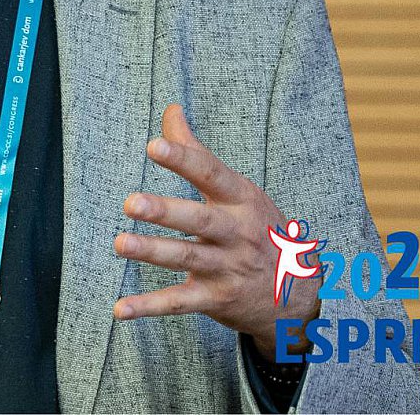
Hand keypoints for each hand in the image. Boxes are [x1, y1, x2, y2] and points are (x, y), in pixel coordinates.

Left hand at [112, 103, 319, 358]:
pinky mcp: (218, 298)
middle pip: (199, 219)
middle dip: (165, 211)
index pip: (211, 174)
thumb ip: (197, 153)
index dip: (184, 159)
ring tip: (120, 243)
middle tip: (130, 202)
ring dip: (152, 252)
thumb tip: (171, 110)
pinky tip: (121, 309)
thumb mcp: (238, 190)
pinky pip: (180, 303)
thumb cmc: (258, 229)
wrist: (299, 294)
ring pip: (188, 258)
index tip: (154, 145)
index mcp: (240, 200)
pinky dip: (150, 307)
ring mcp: (228, 267)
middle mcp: (237, 232)